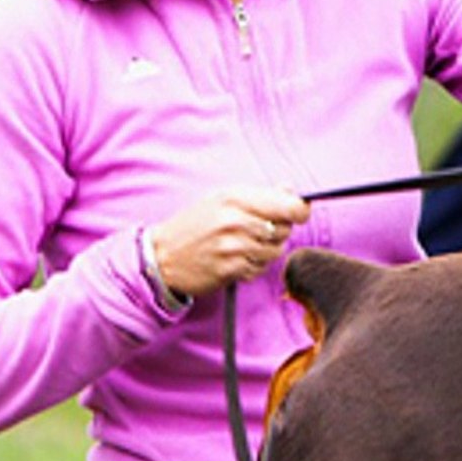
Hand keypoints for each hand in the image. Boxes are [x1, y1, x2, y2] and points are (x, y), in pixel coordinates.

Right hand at [147, 186, 309, 296]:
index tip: (298, 214)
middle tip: (257, 231)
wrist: (161, 256)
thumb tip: (292, 191)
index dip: (300, 211)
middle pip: (285, 229)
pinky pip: (260, 269)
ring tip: (242, 245)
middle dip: (278, 231)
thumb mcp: (222, 199)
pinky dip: (253, 266)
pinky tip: (235, 259)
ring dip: (265, 251)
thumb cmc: (195, 224)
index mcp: (235, 198)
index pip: (289, 205)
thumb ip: (259, 195)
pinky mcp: (230, 269)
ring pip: (275, 251)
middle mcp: (235, 221)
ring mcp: (233, 247)